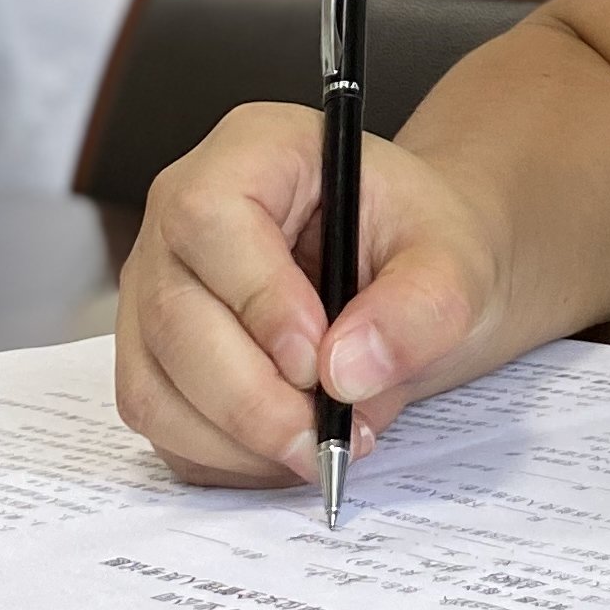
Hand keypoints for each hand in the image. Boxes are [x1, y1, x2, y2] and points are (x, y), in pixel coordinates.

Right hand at [113, 101, 511, 488]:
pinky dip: (223, 458)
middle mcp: (183, 214)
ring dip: (237, 440)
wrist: (419, 275)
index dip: (257, 299)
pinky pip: (162, 425)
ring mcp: (157, 288)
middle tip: (327, 436)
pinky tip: (288, 450)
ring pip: (154, 385)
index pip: (211, 218)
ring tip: (321, 444)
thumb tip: (346, 372)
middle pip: (173, 316)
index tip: (317, 362)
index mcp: (254, 152)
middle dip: (251, 398)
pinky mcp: (155, 356)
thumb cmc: (427, 246)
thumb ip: (418, 307)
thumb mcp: (455, 260)